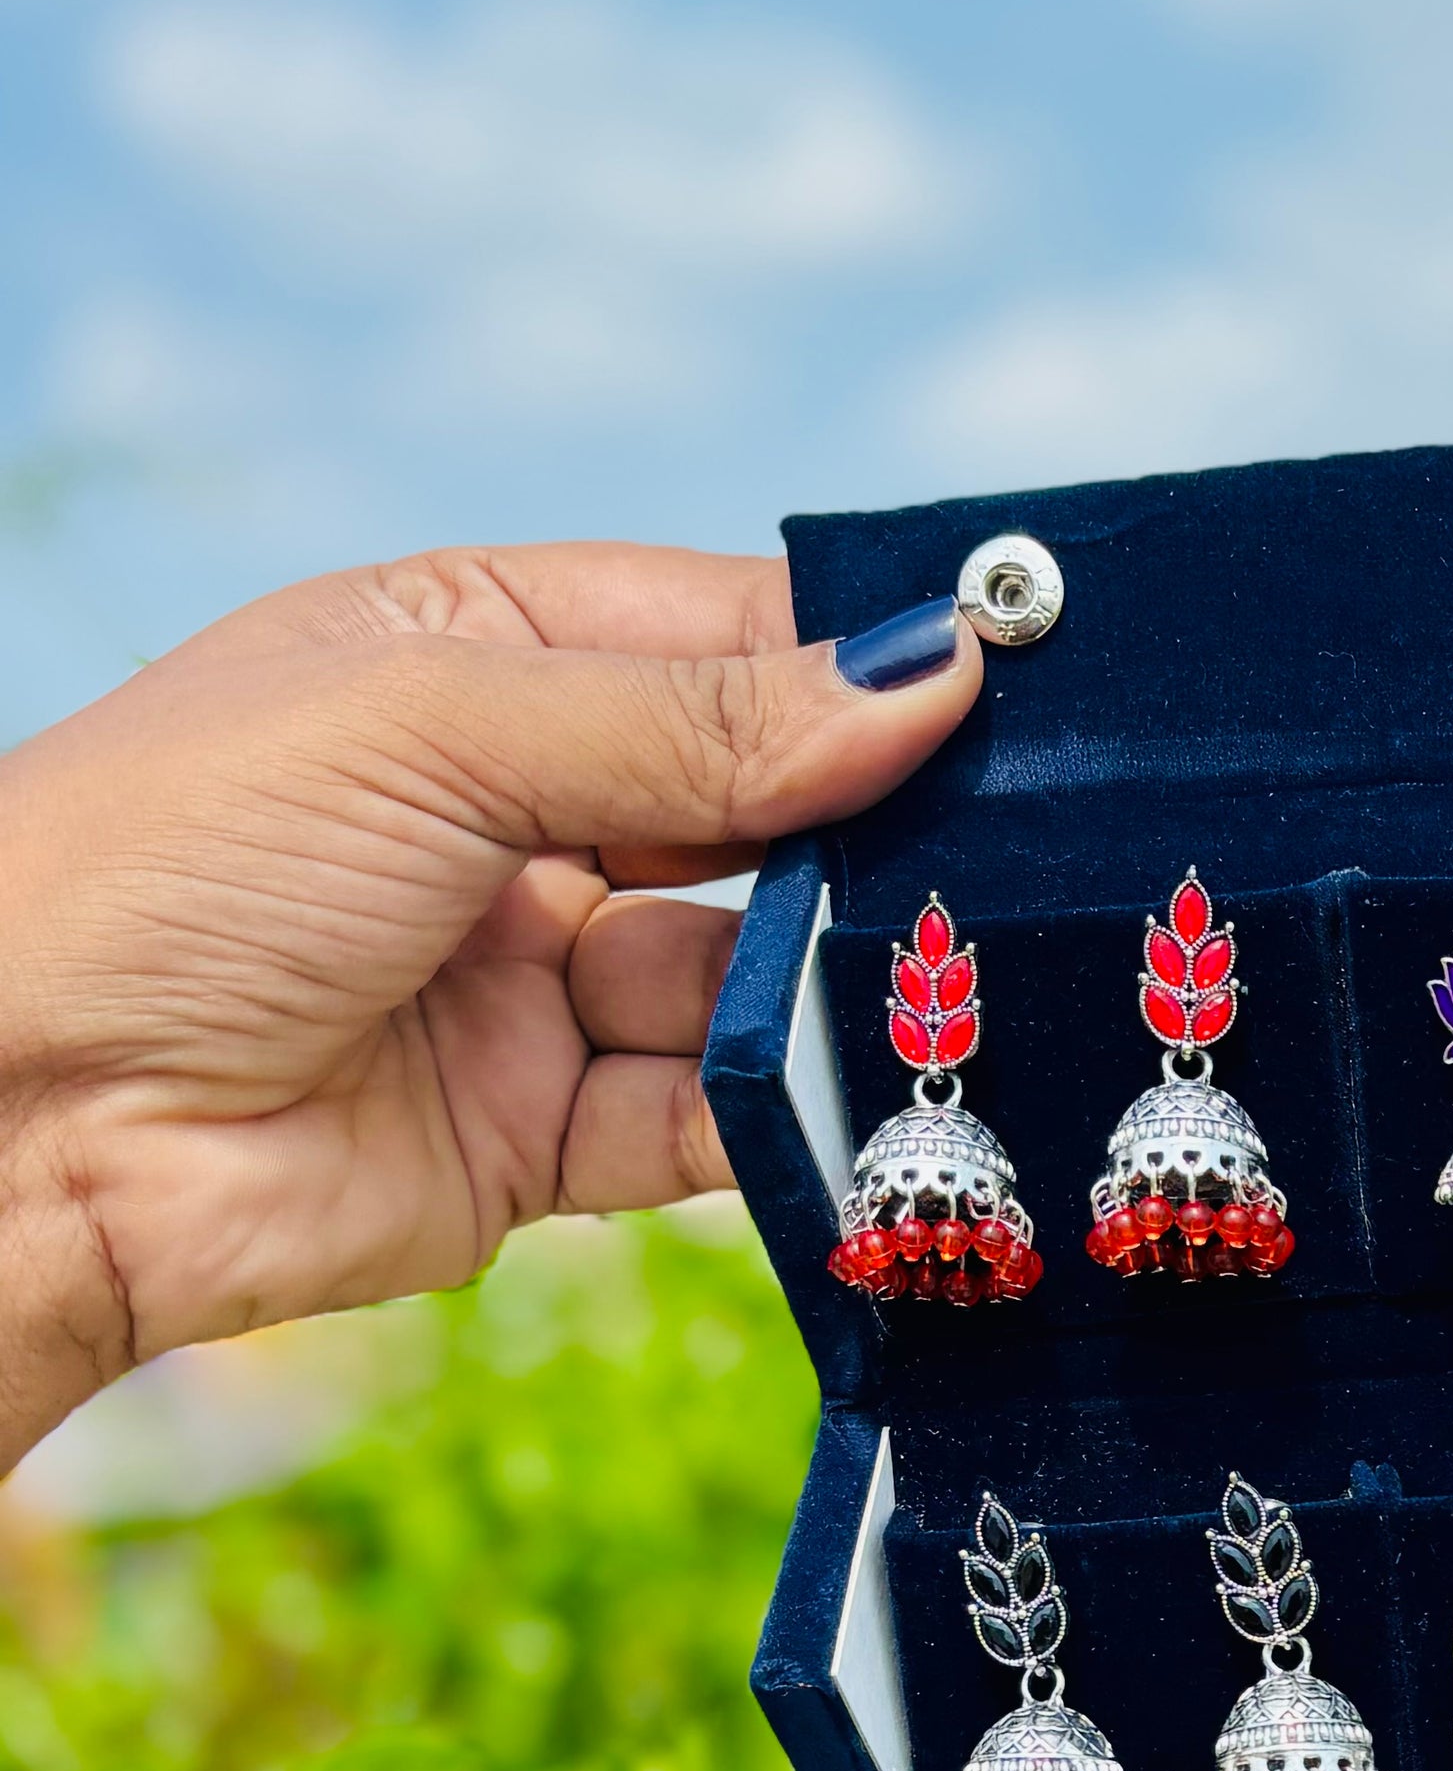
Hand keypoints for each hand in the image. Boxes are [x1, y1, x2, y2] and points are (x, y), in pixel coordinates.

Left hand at [0, 540, 987, 1476]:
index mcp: (473, 658)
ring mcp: (531, 979)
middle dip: (881, 826)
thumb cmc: (175, 860)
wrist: (19, 1120)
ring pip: (752, 971)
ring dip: (843, 978)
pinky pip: (708, 1116)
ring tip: (960, 975)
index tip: (1018, 678)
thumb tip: (932, 674)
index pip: (720, 633)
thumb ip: (696, 721)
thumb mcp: (440, 731)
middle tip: (1034, 841)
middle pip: (761, 806)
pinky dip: (791, 1111)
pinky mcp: (540, 1137)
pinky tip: (871, 1092)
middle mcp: (516, 811)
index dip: (862, 656)